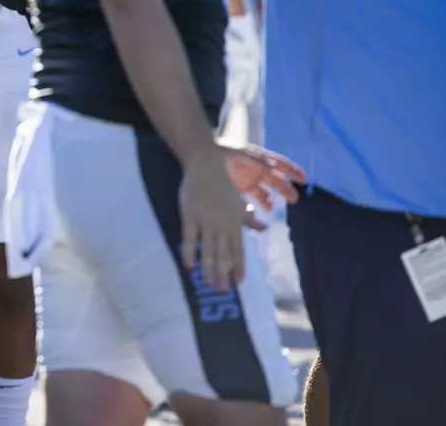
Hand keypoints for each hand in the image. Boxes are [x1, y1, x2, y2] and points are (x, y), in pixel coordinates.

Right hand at [178, 146, 258, 292]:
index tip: (238, 282)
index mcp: (234, 221)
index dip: (238, 266)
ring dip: (209, 268)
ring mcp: (205, 220)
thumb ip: (249, 217)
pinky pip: (189, 237)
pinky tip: (189, 265)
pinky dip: (190, 251)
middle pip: (223, 253)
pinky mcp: (189, 214)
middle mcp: (222, 223)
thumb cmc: (223, 181)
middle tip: (222, 290)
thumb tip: (263, 228)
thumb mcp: (239, 200)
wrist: (205, 162)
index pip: (238, 249)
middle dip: (223, 273)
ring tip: (207, 283)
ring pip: (208, 249)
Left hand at [221, 143, 304, 214]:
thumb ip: (256, 159)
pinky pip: (251, 202)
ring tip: (269, 209)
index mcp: (260, 158)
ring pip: (265, 196)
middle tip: (293, 199)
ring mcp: (249, 182)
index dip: (292, 170)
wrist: (200, 155)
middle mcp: (257, 171)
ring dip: (269, 203)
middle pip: (277, 183)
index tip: (303, 178)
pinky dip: (253, 209)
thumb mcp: (239, 152)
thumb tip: (273, 166)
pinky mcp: (240, 192)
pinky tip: (251, 212)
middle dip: (286, 190)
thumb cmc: (221, 150)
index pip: (280, 164)